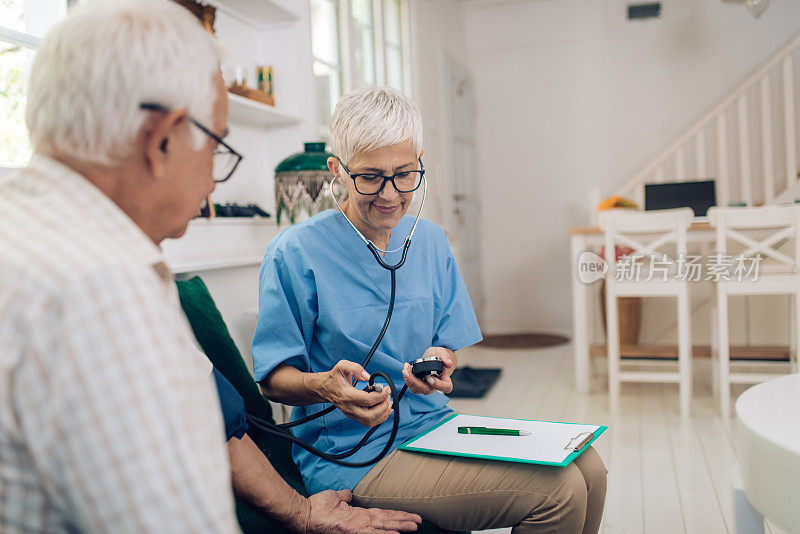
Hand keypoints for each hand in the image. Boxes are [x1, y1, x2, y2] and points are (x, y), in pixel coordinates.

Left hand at [303, 489, 420, 532]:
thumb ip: (344, 497)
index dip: (396, 515)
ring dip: (399, 527)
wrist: (305, 514)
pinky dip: (384, 533)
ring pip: (384, 527)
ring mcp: (358, 528)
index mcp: (359, 516)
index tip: (408, 515)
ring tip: (413, 527)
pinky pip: (372, 533)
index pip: (382, 515)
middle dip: (403, 521)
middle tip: (418, 522)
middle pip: (387, 521)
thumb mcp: (335, 498)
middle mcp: (362, 523)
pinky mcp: (353, 530)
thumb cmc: (317, 508)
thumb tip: (348, 494)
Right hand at [318, 360, 391, 426]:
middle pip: (370, 415)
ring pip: (370, 421)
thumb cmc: (334, 377)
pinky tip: (384, 409)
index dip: (380, 395)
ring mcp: (351, 414)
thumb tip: (368, 377)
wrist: (325, 388)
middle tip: (388, 396)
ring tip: (388, 403)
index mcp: (347, 396)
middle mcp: (349, 408)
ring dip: (383, 414)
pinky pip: (368, 422)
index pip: (367, 400)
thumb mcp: (342, 366)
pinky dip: (379, 417)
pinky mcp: (354, 416)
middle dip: (383, 407)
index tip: (387, 388)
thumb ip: (355, 368)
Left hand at [401, 347, 456, 394]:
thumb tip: (449, 364)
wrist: (433, 358)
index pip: (445, 387)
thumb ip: (445, 358)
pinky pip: (411, 386)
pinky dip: (407, 378)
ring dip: (408, 379)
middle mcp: (436, 387)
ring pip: (416, 389)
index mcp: (446, 381)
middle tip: (407, 371)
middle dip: (414, 381)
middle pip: (426, 390)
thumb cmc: (439, 357)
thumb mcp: (442, 354)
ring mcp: (426, 388)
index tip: (429, 377)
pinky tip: (407, 369)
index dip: (437, 385)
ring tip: (407, 367)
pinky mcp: (418, 386)